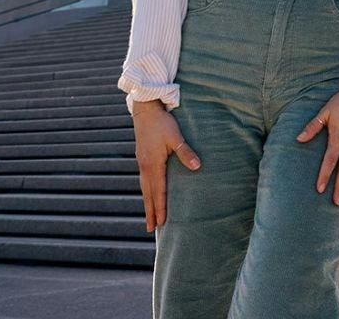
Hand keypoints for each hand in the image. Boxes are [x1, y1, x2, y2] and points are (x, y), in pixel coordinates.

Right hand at [132, 99, 200, 232]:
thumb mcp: (175, 137)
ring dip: (147, 203)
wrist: (145, 110)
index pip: (159, 191)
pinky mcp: (142, 158)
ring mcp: (142, 163)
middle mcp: (145, 167)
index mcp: (153, 165)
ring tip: (149, 216)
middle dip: (151, 212)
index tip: (162, 223)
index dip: (161, 207)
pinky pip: (144, 180)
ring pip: (144, 188)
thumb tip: (197, 166)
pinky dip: (146, 192)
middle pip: (148, 194)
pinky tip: (148, 194)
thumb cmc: (162, 123)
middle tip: (151, 229)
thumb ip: (186, 152)